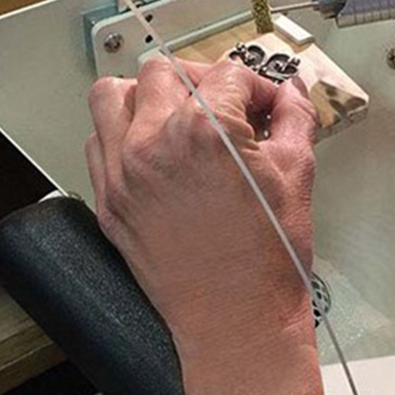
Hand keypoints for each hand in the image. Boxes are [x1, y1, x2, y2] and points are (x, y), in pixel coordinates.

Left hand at [85, 57, 320, 394]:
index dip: (256, 86)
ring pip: (113, 95)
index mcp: (208, 130)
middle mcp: (156, 142)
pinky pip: (97, 142)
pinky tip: (152, 152)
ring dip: (145, 95)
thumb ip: (295, 119)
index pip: (229, 73)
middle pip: (166, 72)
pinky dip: (121, 135)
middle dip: (202, 81)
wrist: (237, 322)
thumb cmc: (270, 257)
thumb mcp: (297, 175)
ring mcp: (123, 172)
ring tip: (175, 116)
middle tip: (224, 108)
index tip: (265, 106)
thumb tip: (291, 94)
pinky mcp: (108, 201)